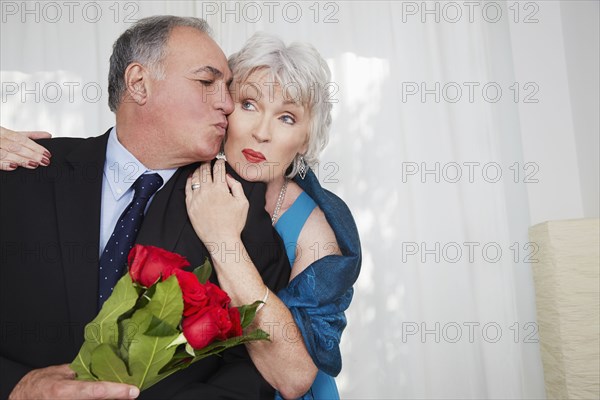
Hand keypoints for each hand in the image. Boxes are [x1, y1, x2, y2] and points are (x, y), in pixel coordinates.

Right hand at [0, 126, 51, 170]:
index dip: (35, 146)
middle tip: (44, 161)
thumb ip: (28, 136)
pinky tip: (13, 166)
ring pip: (5, 152)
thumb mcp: (9, 135)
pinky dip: (4, 163)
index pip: (21, 138)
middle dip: (31, 154)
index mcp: (2, 132)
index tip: (47, 153)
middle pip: (15, 145)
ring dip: (21, 159)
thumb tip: (47, 136)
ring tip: (33, 164)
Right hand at [9, 364, 138, 398]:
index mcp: (65, 390)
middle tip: (130, 391)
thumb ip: (83, 371)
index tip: (133, 391)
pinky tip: (111, 395)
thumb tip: (106, 365)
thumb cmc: (40, 384)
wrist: (25, 398)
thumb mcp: (62, 373)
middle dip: (117, 396)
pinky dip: (102, 398)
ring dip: (111, 398)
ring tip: (121, 392)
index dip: (117, 391)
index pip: (96, 391)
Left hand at [185, 160, 248, 242]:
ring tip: (200, 167)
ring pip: (195, 177)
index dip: (220, 162)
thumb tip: (227, 177)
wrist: (221, 239)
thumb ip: (236, 186)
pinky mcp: (190, 206)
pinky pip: (187, 188)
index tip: (220, 161)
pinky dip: (189, 180)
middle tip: (208, 160)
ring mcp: (197, 198)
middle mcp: (207, 191)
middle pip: (205, 170)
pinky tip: (191, 177)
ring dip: (198, 169)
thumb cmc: (234, 223)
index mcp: (220, 188)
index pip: (218, 169)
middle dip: (207, 163)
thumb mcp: (243, 202)